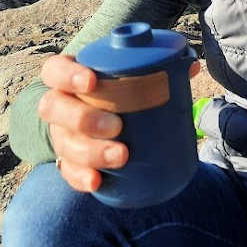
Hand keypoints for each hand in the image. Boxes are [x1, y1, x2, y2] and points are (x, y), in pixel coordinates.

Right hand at [38, 54, 200, 192]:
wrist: (96, 118)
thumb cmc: (115, 90)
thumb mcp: (128, 75)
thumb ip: (157, 67)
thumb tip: (192, 65)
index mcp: (68, 78)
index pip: (55, 71)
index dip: (68, 75)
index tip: (92, 81)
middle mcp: (58, 106)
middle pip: (54, 109)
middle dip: (84, 118)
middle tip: (116, 125)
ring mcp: (60, 134)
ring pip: (63, 143)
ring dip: (91, 151)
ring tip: (121, 155)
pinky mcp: (66, 160)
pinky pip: (67, 171)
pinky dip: (81, 178)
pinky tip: (97, 181)